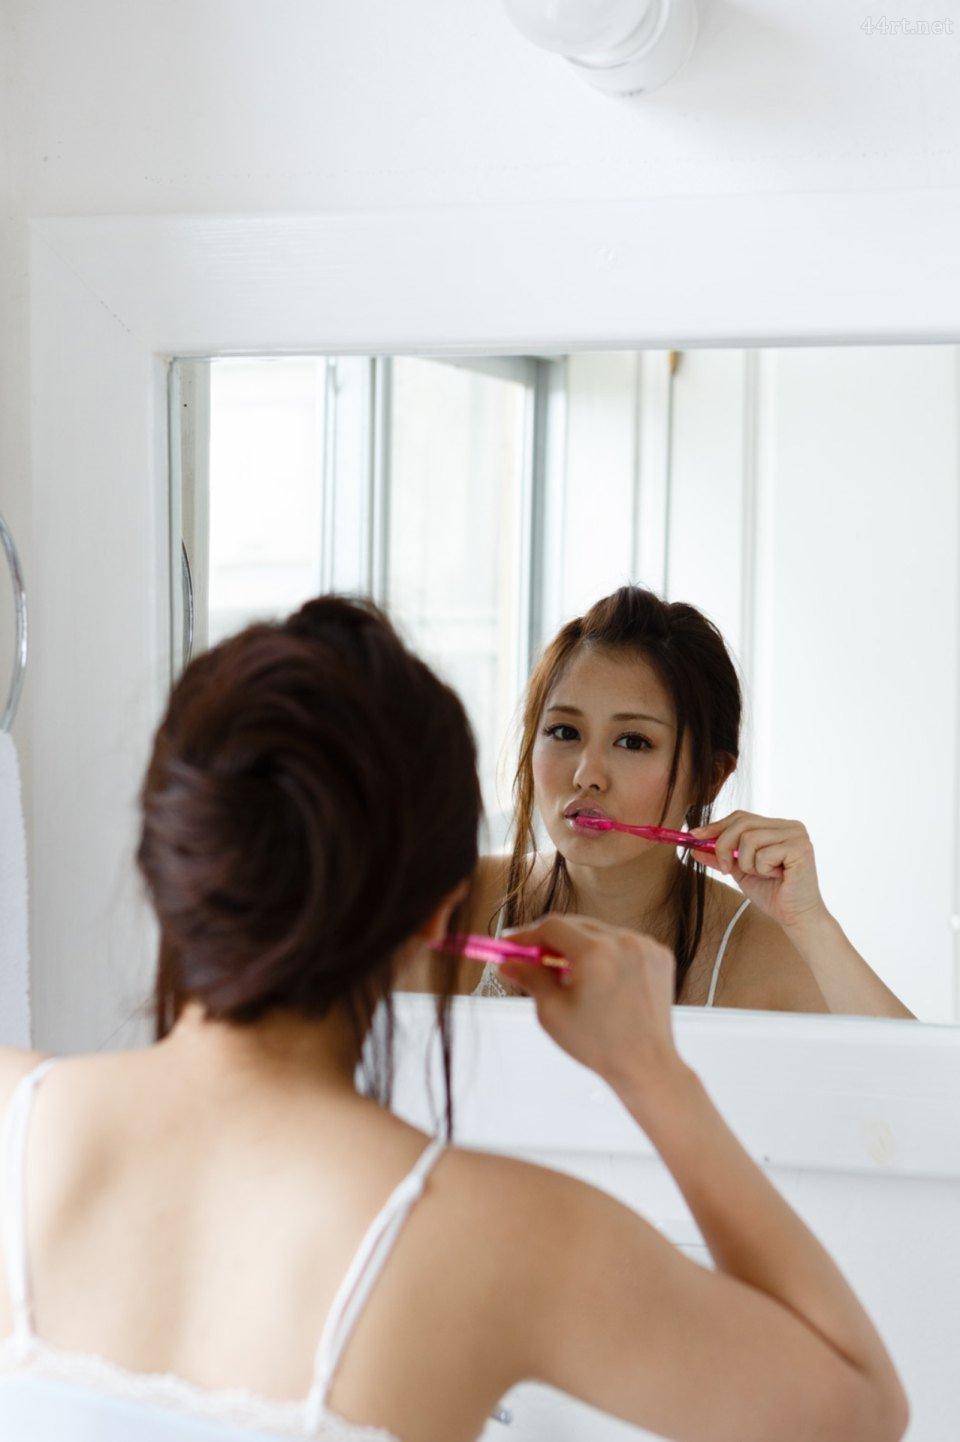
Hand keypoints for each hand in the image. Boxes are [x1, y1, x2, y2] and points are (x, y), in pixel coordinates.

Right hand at [498, 913, 683, 1093]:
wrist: (646, 1065)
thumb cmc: (598, 1044)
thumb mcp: (553, 1012)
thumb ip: (529, 978)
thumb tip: (507, 963)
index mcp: (595, 953)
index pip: (552, 927)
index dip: (527, 934)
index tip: (512, 945)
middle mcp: (623, 941)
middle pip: (575, 925)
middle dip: (551, 940)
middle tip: (532, 957)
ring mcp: (645, 946)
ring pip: (599, 933)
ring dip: (580, 946)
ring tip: (569, 974)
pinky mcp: (659, 955)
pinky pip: (622, 943)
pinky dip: (607, 953)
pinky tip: (599, 978)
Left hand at [689, 811, 827, 932]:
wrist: (795, 917)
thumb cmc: (772, 893)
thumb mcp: (740, 871)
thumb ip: (721, 856)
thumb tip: (694, 846)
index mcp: (777, 826)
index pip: (741, 817)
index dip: (716, 826)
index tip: (695, 836)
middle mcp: (790, 826)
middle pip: (742, 823)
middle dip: (724, 846)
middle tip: (726, 868)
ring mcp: (797, 835)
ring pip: (749, 839)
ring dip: (747, 863)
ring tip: (762, 874)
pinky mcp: (800, 848)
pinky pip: (763, 854)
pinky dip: (762, 869)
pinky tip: (776, 877)